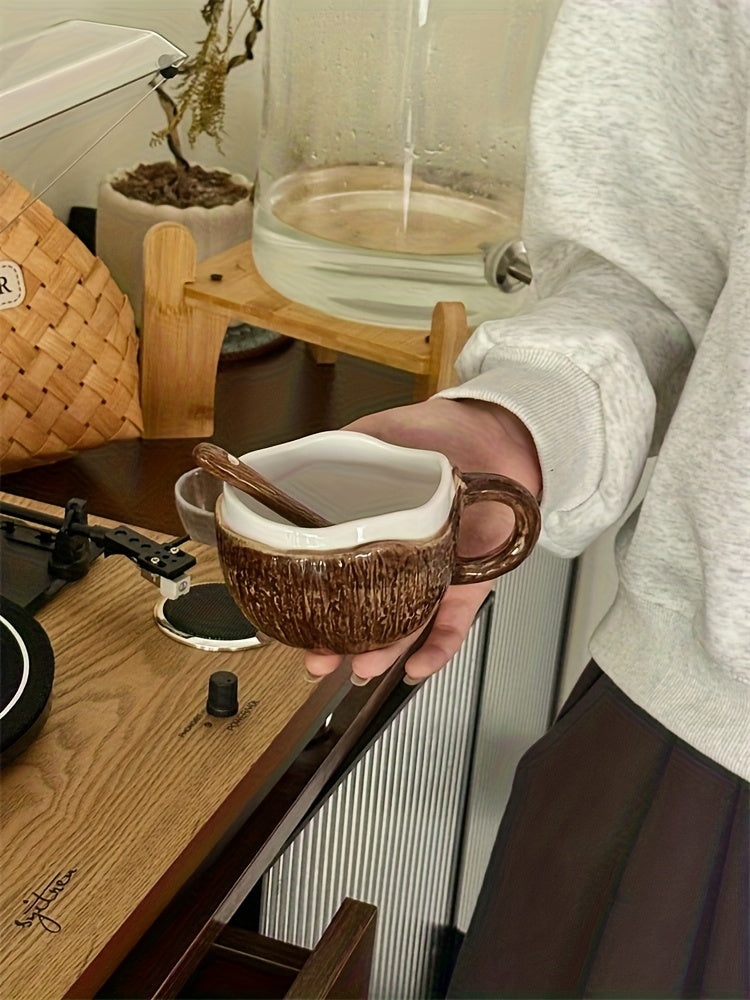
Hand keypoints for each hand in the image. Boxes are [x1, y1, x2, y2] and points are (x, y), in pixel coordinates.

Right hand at [304, 397, 541, 683]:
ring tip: (361, 667)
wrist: (499, 433)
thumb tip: (287, 464)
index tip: (291, 624)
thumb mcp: (378, 435)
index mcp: (372, 530)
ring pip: (405, 625)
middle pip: (365, 611)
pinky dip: (438, 647)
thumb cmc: (442, 433)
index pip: (335, 575)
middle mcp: (399, 558)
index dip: (312, 602)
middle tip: (319, 660)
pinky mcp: (471, 582)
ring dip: (383, 652)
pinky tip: (416, 668)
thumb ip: (336, 451)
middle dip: (340, 644)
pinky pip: (454, 622)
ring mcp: (433, 574)